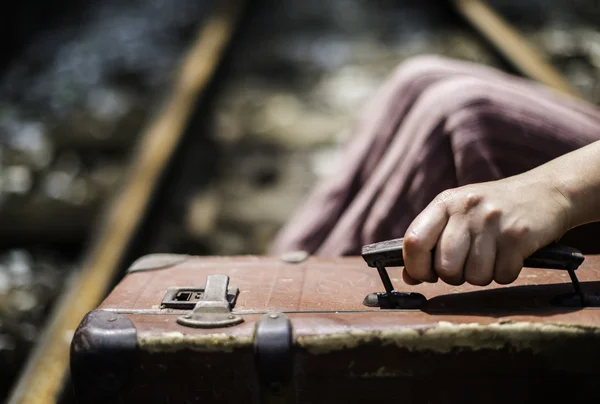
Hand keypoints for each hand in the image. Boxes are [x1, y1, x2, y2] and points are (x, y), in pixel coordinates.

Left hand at [401, 172, 571, 285]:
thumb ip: (430, 241)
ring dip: (482, 275)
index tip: (424, 274)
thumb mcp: (458, 214)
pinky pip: (502, 276)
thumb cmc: (494, 209)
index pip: (414, 241)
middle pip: (445, 266)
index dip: (416, 266)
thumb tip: (408, 277)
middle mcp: (466, 209)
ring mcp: (493, 222)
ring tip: (491, 256)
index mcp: (445, 203)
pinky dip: (505, 273)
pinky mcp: (518, 237)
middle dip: (454, 276)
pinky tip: (510, 255)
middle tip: (466, 265)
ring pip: (474, 276)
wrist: (546, 191)